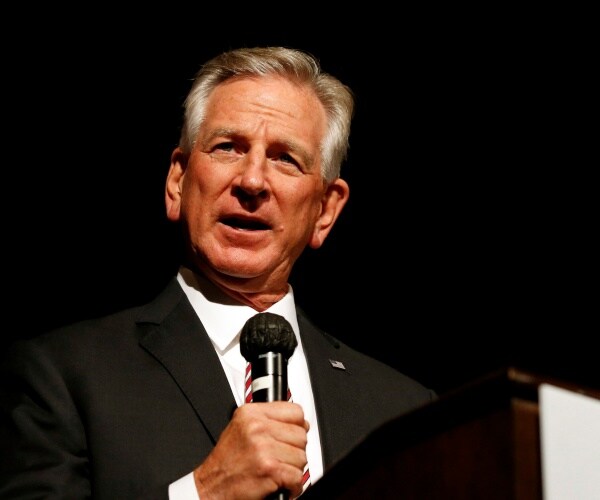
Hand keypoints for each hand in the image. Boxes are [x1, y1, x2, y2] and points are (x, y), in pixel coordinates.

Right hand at [193, 401, 308, 498]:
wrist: (211, 488)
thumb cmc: (226, 463)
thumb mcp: (241, 428)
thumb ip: (267, 420)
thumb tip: (299, 423)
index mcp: (251, 413)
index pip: (295, 411)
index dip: (297, 426)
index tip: (291, 436)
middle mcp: (256, 427)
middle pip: (301, 435)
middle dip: (295, 451)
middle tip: (280, 459)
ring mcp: (263, 448)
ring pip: (301, 456)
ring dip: (293, 469)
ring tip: (276, 471)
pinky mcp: (269, 469)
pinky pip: (297, 476)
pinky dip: (292, 486)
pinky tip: (280, 484)